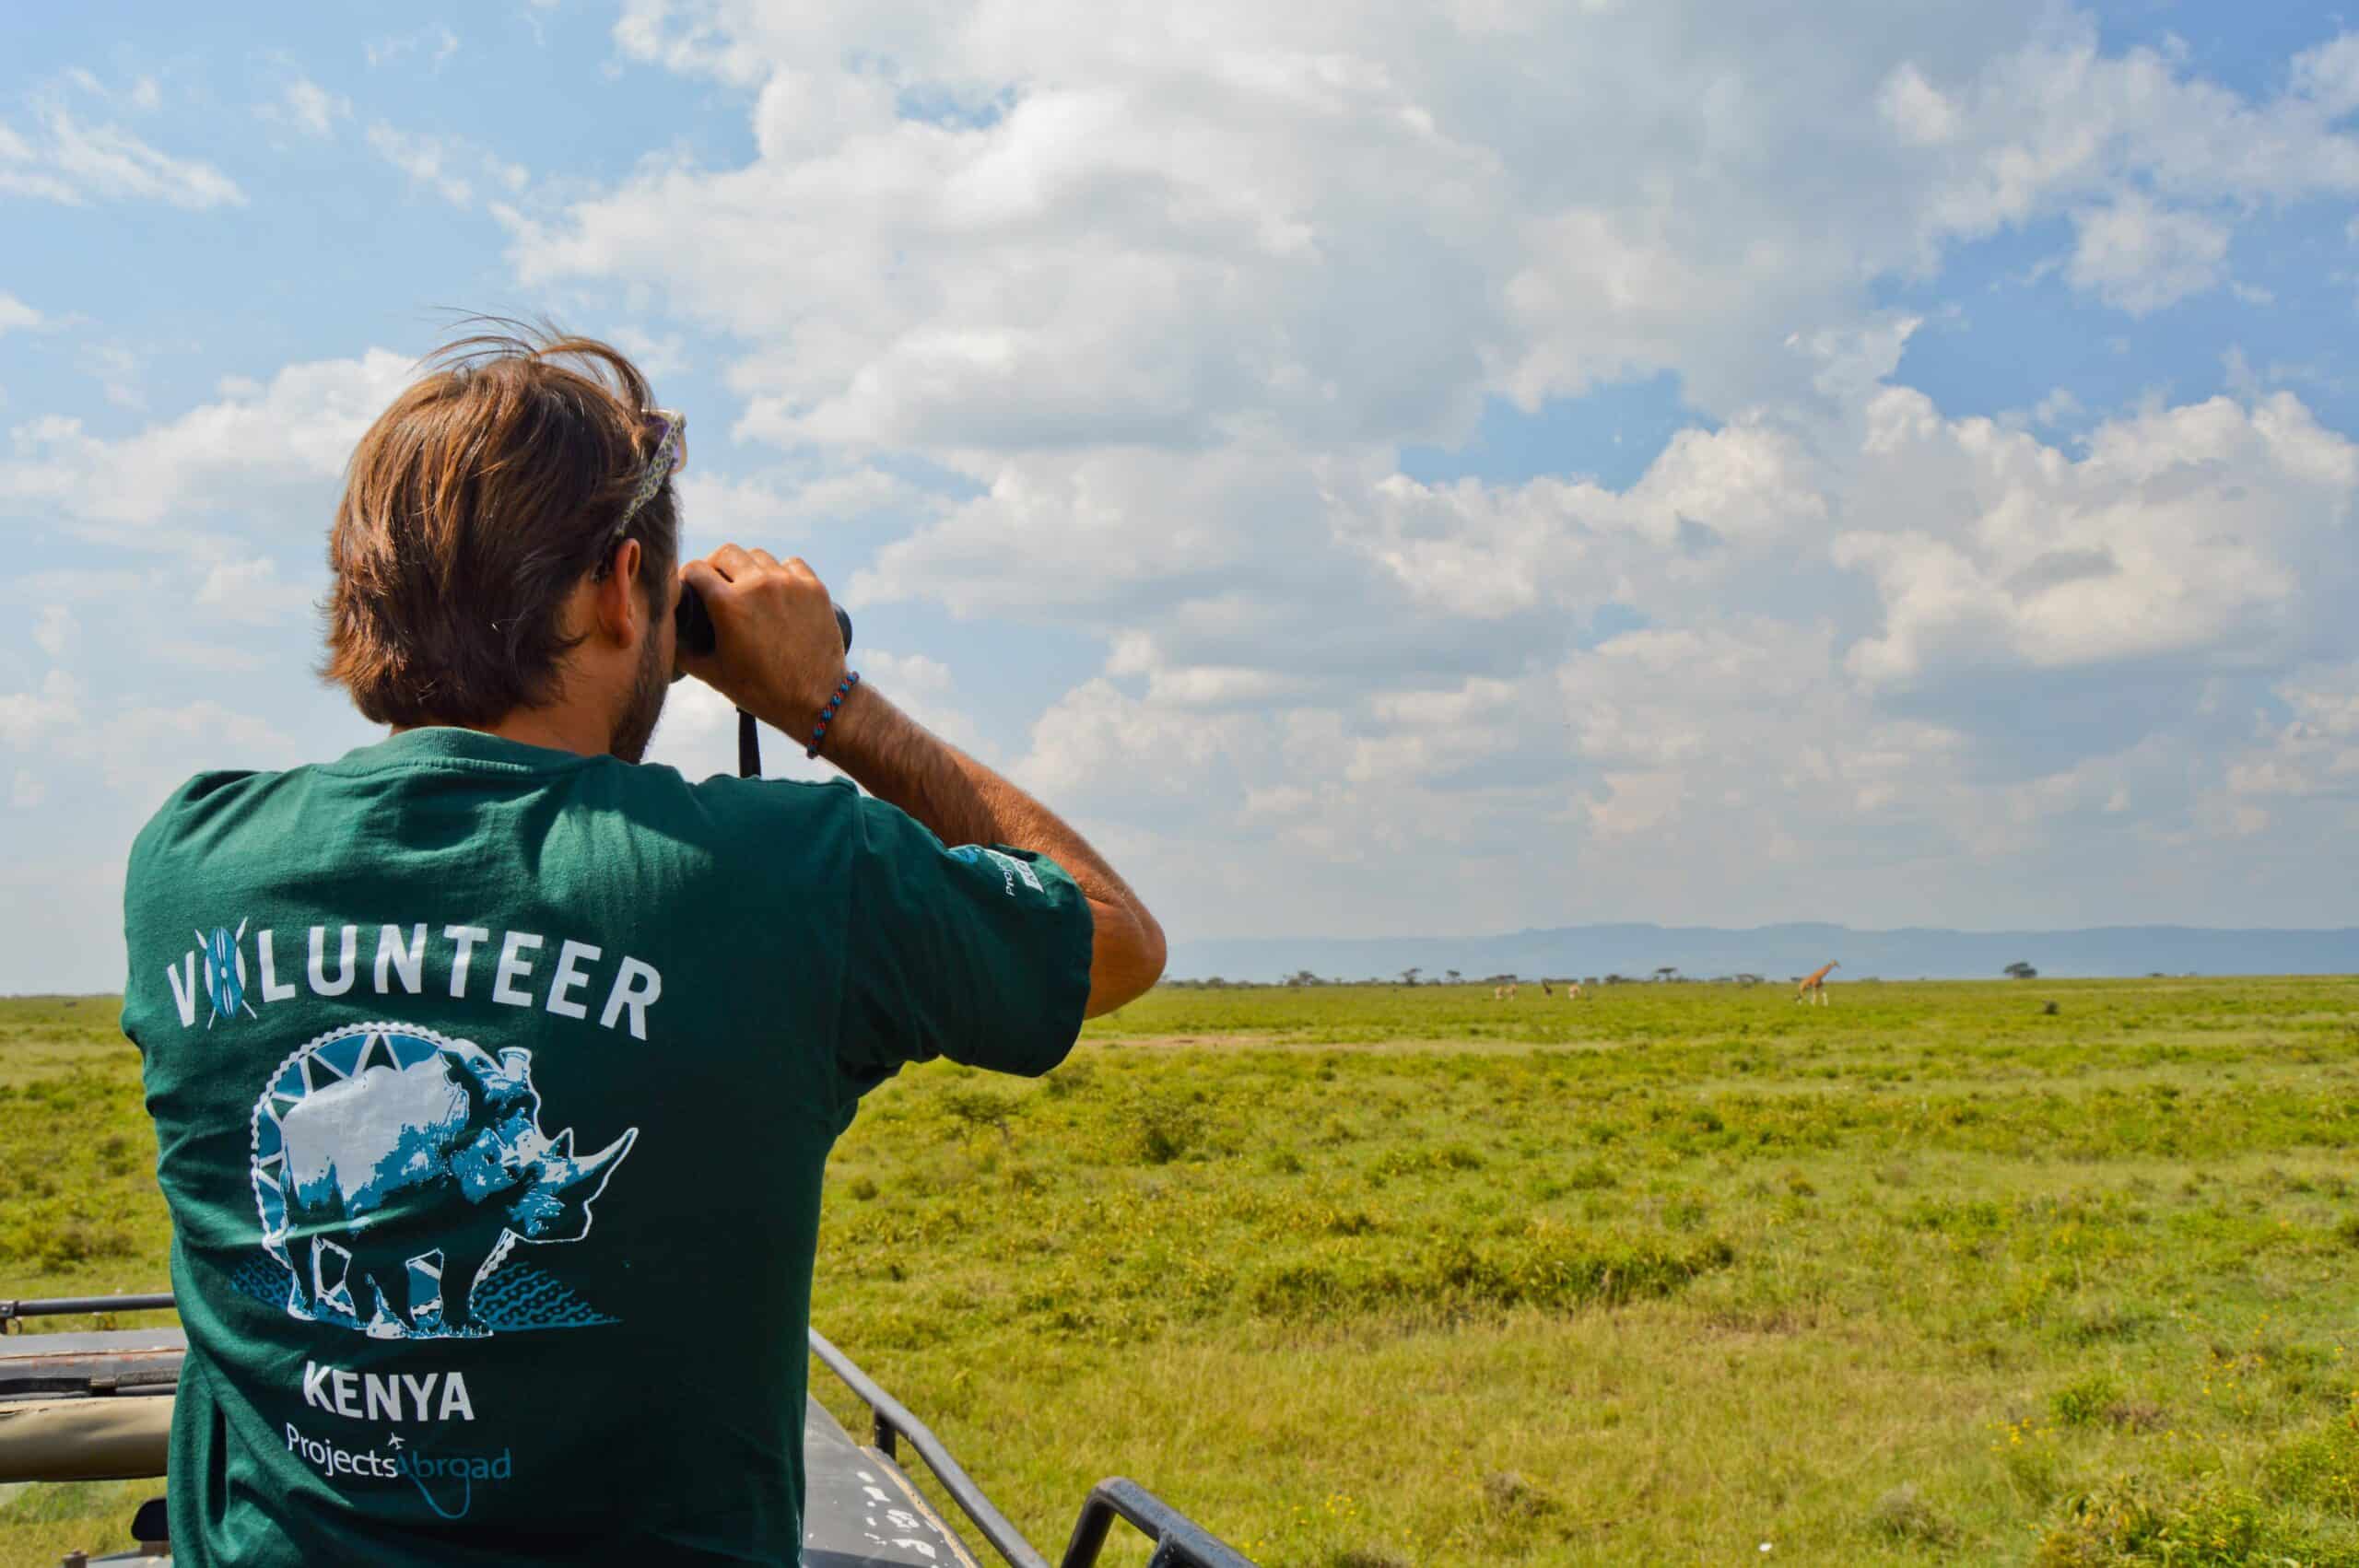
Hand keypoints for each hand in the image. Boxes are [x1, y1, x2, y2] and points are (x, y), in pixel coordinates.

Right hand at [677, 546, 849, 730]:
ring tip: (747, 587)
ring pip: (759, 556)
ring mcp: (790, 584)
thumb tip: (666, 635)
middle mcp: (759, 585)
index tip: (690, 586)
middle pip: (726, 553)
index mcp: (728, 604)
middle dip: (715, 565)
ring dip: (748, 568)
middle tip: (716, 583)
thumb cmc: (761, 691)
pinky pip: (791, 564)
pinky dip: (781, 572)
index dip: (687, 577)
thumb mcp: (713, 674)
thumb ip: (682, 651)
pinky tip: (777, 588)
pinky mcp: (815, 588)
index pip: (695, 569)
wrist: (816, 701)